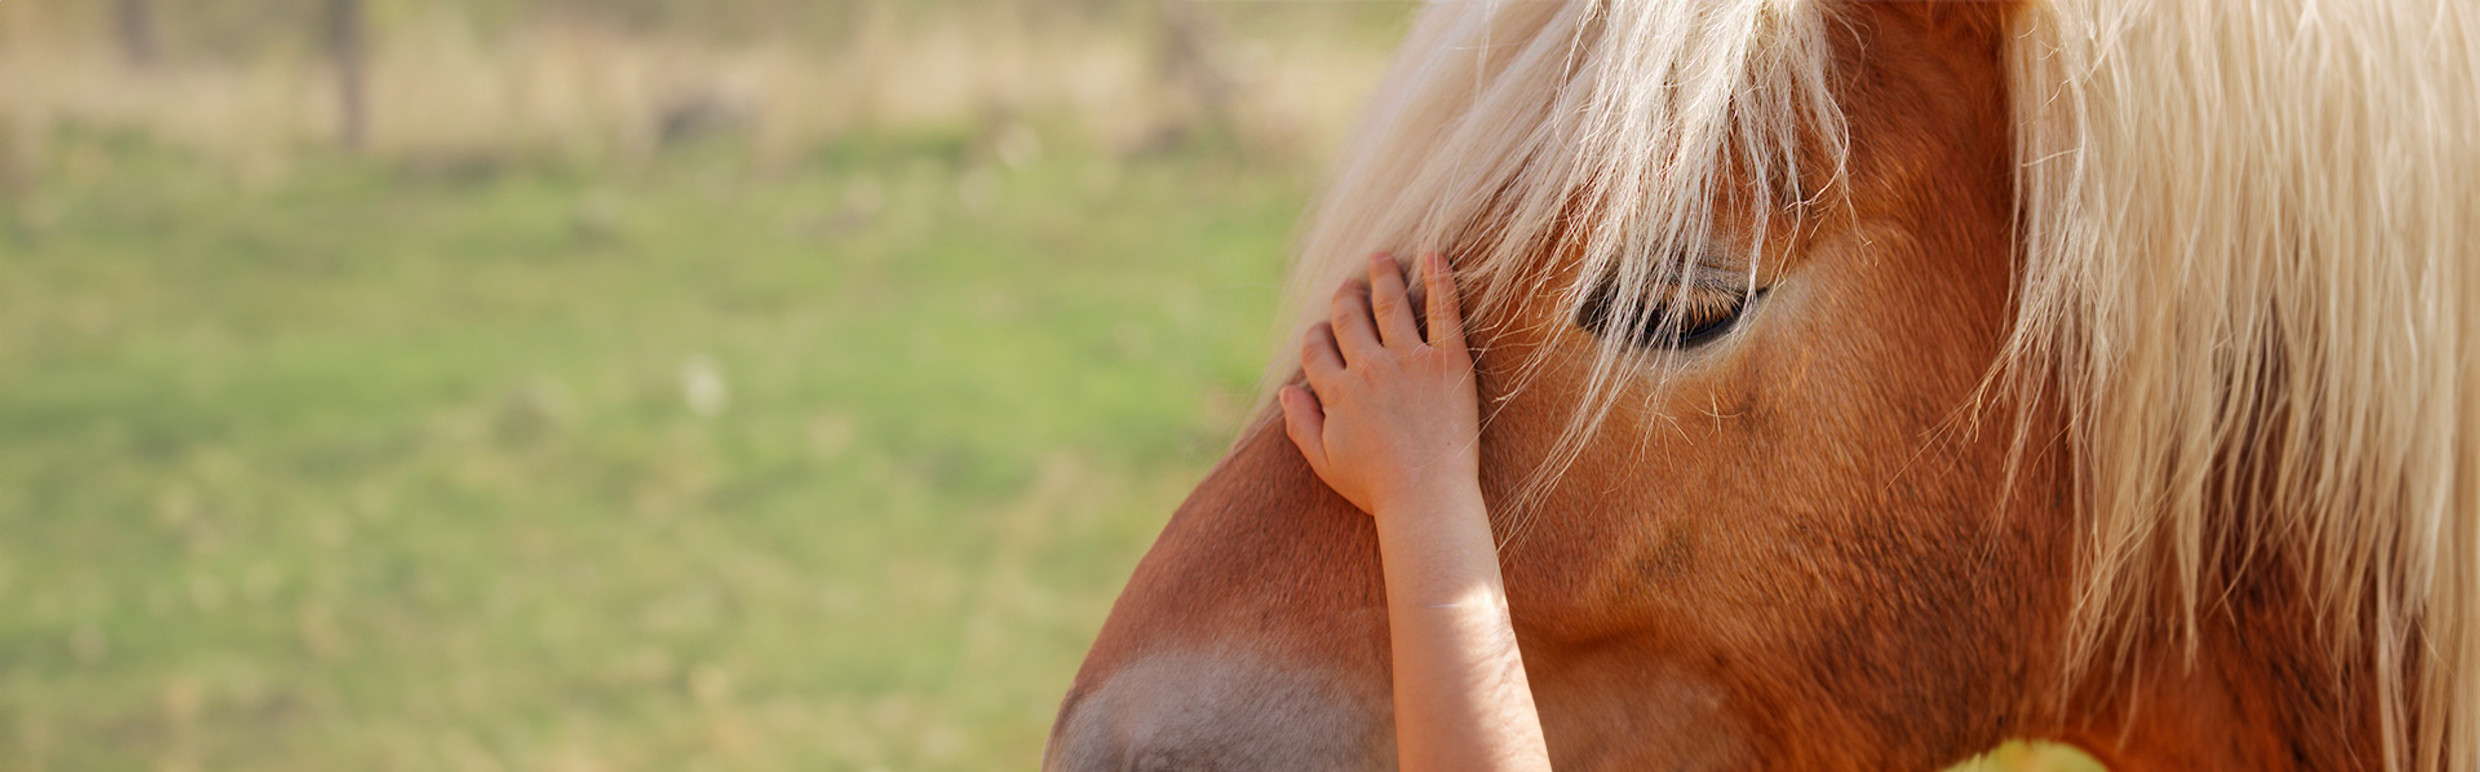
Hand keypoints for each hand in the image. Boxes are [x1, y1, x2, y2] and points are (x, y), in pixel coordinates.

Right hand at [1279, 252, 1479, 518]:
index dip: (1315, 336)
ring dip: (1381, 275)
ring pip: (1389, 304)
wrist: (1429, 499)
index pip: (1316, 348)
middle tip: (1348, 284)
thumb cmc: (1378, 488)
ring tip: (1380, 258)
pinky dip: (1439, 278)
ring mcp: (1410, 361)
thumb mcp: (1326, 463)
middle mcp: (1369, 369)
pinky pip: (1444, 310)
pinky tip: (1432, 255)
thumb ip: (1301, 425)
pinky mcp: (1448, 362)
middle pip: (1348, 317)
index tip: (1321, 332)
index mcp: (1338, 392)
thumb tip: (1286, 390)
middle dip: (1344, 296)